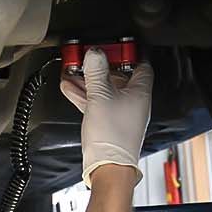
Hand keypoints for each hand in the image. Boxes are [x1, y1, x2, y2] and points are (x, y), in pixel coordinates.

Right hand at [60, 48, 153, 186]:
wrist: (108, 166)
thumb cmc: (112, 136)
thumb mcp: (100, 95)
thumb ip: (96, 71)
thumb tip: (95, 54)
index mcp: (140, 92)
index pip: (141, 64)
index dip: (127, 53)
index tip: (113, 45)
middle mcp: (134, 102)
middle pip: (119, 76)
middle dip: (101, 66)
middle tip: (87, 56)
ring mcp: (122, 113)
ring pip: (105, 89)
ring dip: (89, 79)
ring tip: (73, 70)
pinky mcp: (109, 123)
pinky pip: (98, 102)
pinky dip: (85, 94)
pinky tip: (70, 88)